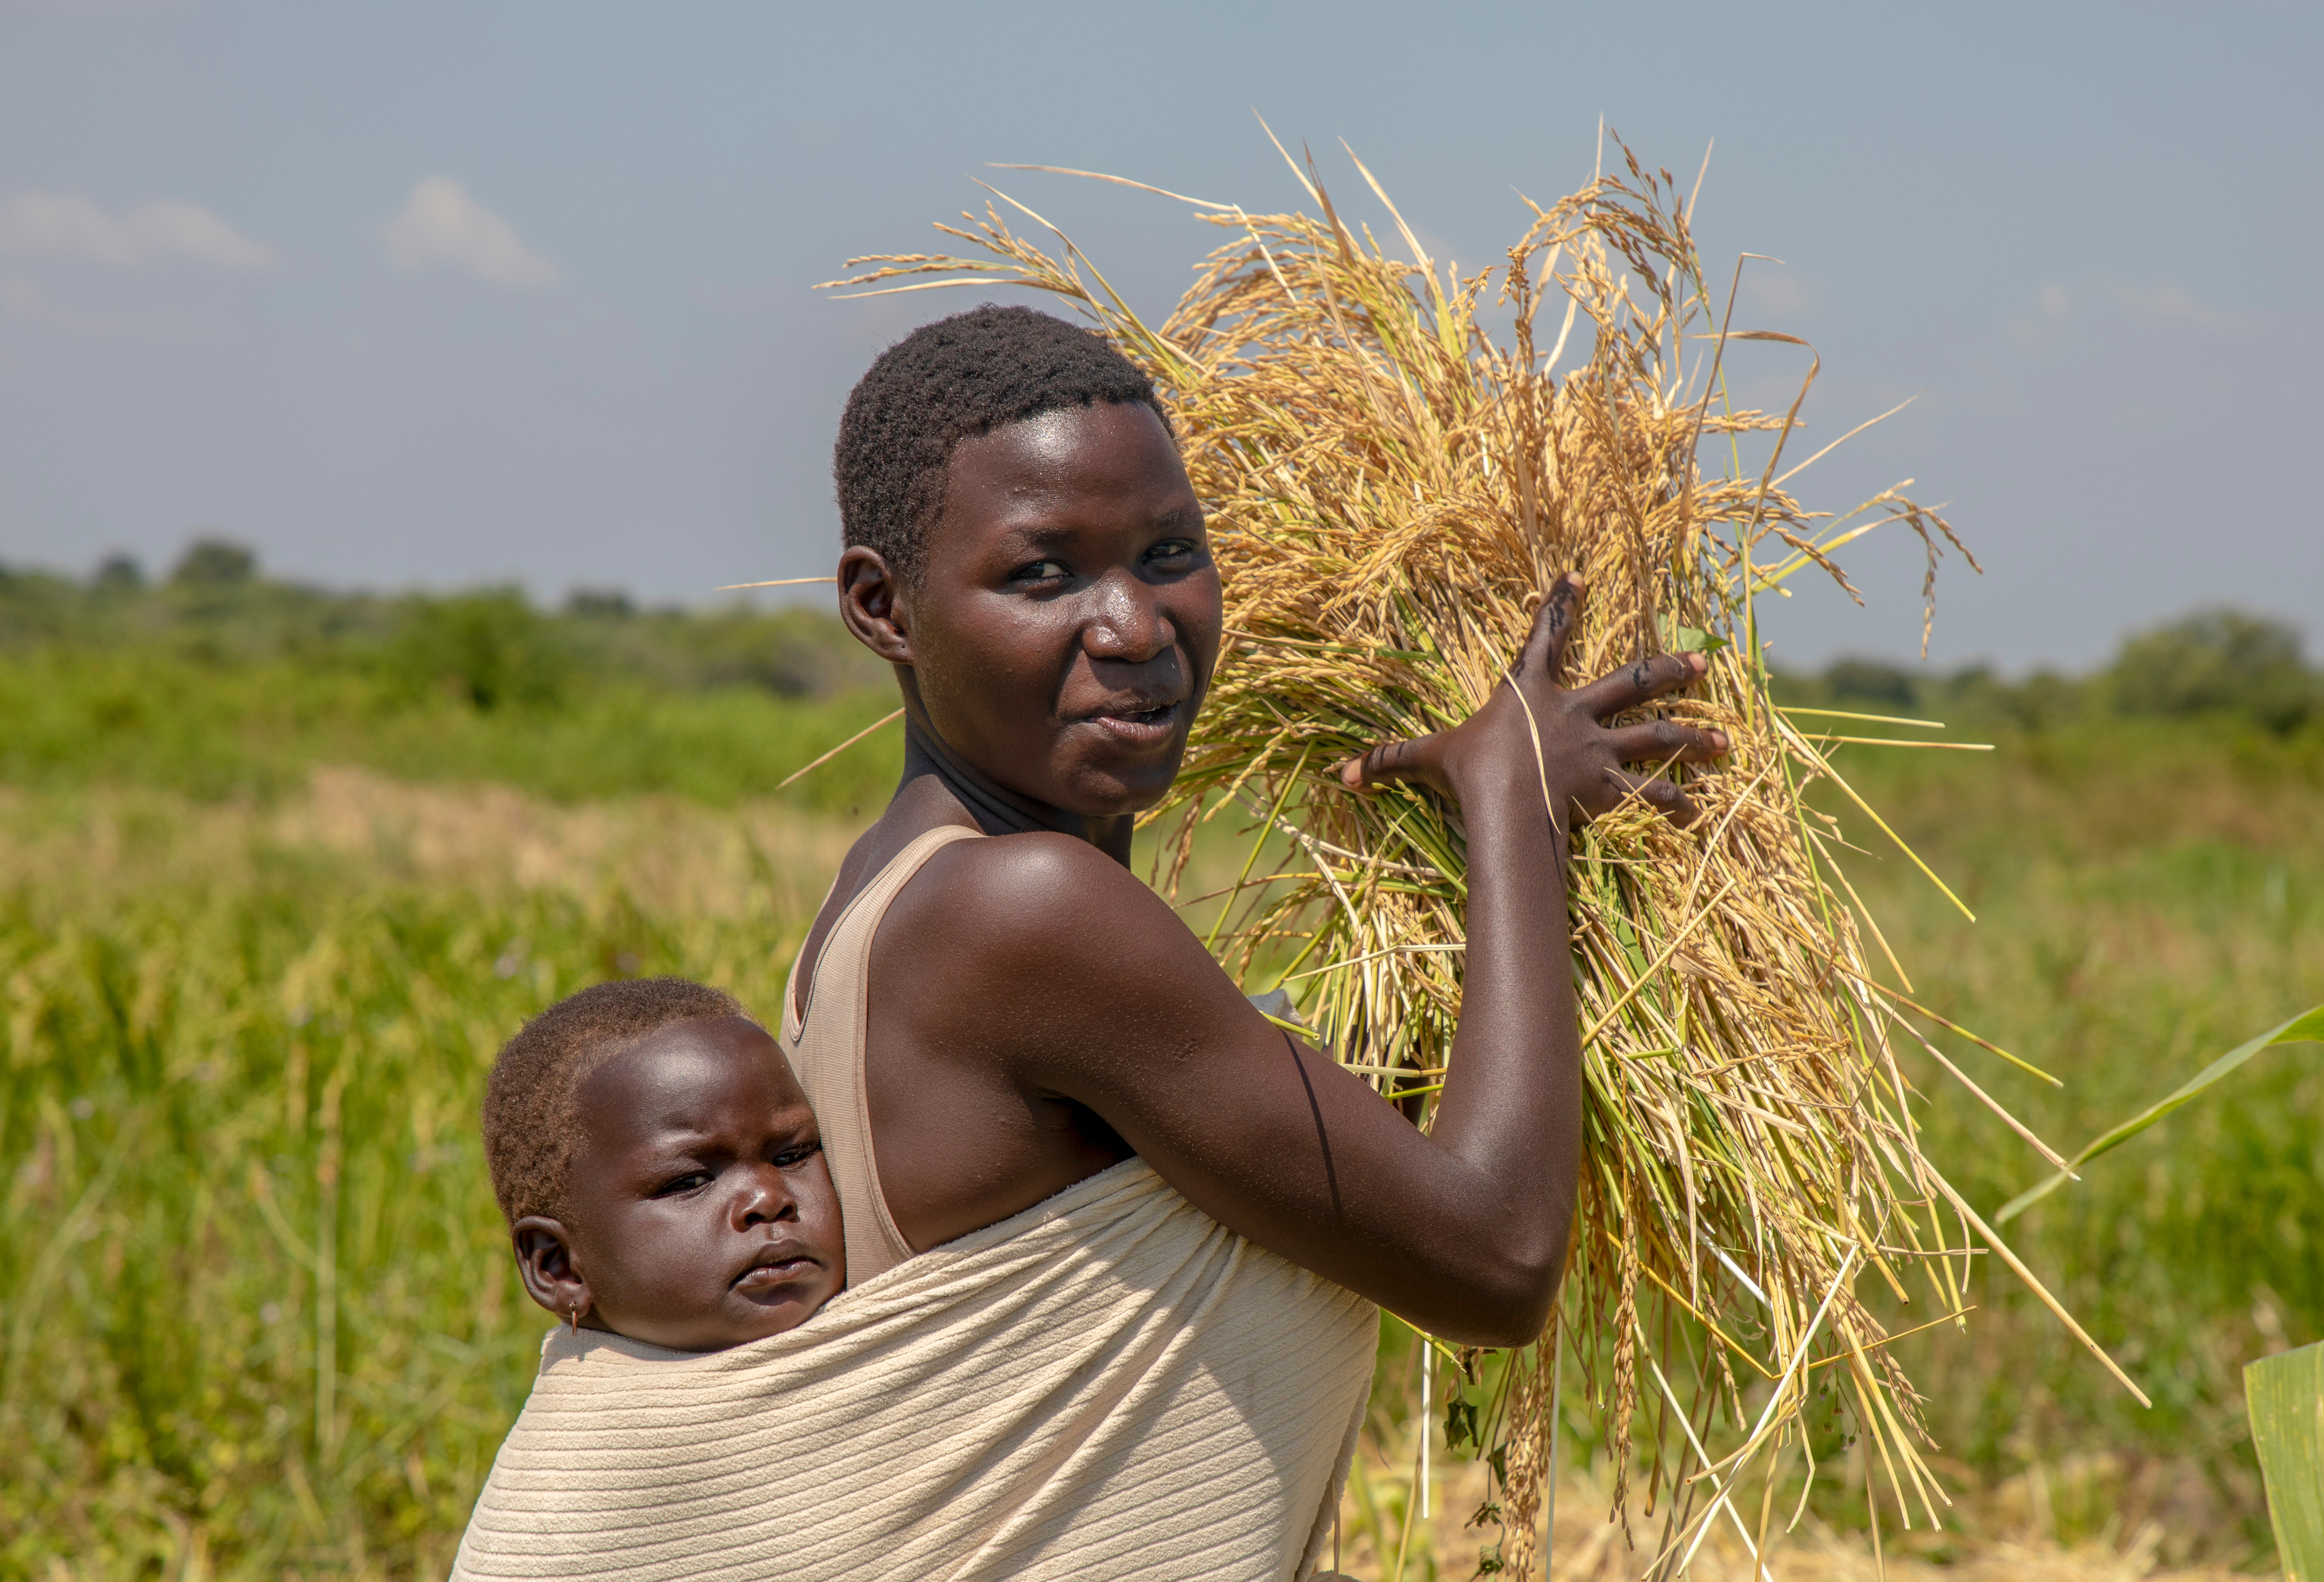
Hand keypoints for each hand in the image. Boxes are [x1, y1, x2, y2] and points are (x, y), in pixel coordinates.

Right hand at [1338, 574, 1727, 829]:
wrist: (1506, 802)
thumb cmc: (1469, 774)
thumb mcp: (1428, 761)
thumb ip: (1389, 761)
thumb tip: (1340, 774)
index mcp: (1531, 693)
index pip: (1545, 636)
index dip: (1561, 603)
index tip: (1579, 575)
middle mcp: (1574, 713)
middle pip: (1630, 683)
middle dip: (1668, 671)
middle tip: (1704, 663)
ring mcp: (1598, 749)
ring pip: (1656, 736)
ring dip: (1693, 739)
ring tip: (1725, 741)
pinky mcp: (1609, 785)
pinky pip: (1650, 795)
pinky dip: (1675, 804)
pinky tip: (1698, 810)